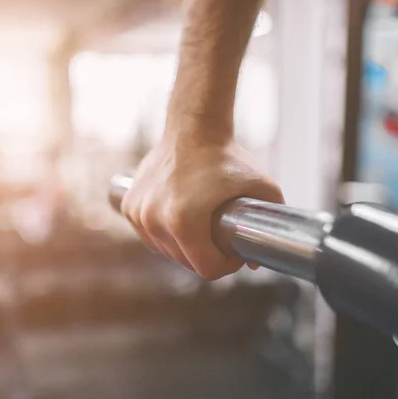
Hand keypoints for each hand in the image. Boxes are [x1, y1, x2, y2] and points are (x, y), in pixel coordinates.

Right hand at [121, 120, 283, 279]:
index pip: (207, 269)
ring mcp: (138, 214)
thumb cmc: (226, 158)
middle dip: (205, 254)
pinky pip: (150, 235)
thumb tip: (252, 261)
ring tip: (198, 222)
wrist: (192, 129)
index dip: (226, 264)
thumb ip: (268, 227)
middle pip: (185, 262)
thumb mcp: (264, 189)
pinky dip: (163, 232)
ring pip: (165, 250)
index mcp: (183, 221)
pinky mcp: (129, 207)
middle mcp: (154, 220)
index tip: (233, 249)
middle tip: (218, 234)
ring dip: (182, 244)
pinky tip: (176, 215)